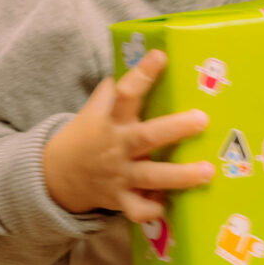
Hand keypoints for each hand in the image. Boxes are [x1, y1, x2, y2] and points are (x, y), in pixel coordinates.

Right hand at [42, 50, 214, 222]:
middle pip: (147, 136)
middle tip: (202, 119)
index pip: (125, 93)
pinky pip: (139, 208)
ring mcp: (119, 174)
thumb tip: (135, 67)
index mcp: (108, 119)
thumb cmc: (84, 137)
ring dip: (180, 175)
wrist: (56, 176)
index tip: (161, 55)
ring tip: (207, 171)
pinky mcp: (119, 199)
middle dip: (175, 128)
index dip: (142, 74)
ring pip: (151, 176)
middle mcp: (116, 146)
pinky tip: (168, 204)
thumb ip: (112, 95)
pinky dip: (153, 209)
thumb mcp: (92, 111)